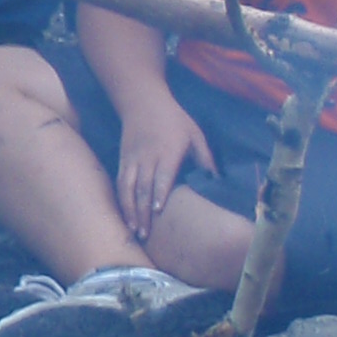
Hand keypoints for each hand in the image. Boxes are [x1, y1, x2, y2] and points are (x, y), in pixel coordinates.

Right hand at [115, 91, 215, 244]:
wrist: (143, 102)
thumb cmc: (174, 119)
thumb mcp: (195, 134)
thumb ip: (205, 157)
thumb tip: (215, 181)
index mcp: (167, 151)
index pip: (162, 175)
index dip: (159, 193)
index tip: (158, 211)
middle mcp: (147, 157)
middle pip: (143, 187)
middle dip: (143, 211)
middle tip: (146, 234)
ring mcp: (132, 160)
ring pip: (127, 188)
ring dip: (130, 210)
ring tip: (134, 230)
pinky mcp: (123, 161)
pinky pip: (120, 184)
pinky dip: (122, 201)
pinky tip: (125, 216)